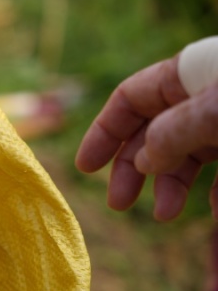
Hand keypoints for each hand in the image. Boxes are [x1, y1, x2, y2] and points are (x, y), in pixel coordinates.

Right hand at [75, 55, 217, 220]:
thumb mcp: (212, 112)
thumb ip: (172, 134)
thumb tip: (142, 163)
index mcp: (187, 76)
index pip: (130, 98)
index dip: (104, 132)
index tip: (85, 168)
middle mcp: (203, 98)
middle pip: (153, 132)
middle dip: (133, 169)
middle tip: (118, 203)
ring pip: (188, 155)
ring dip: (172, 186)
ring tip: (165, 214)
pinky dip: (215, 194)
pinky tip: (214, 211)